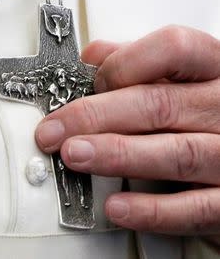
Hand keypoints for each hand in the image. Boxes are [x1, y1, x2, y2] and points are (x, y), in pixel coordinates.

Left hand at [35, 26, 219, 242]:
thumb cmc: (209, 114)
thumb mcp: (184, 79)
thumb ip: (142, 64)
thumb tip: (94, 55)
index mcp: (214, 70)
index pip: (171, 49)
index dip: (123, 65)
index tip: (88, 83)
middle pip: (159, 105)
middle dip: (96, 116)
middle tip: (54, 130)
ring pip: (176, 153)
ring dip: (116, 155)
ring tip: (74, 156)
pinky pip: (196, 208)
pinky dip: (152, 210)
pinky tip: (116, 206)